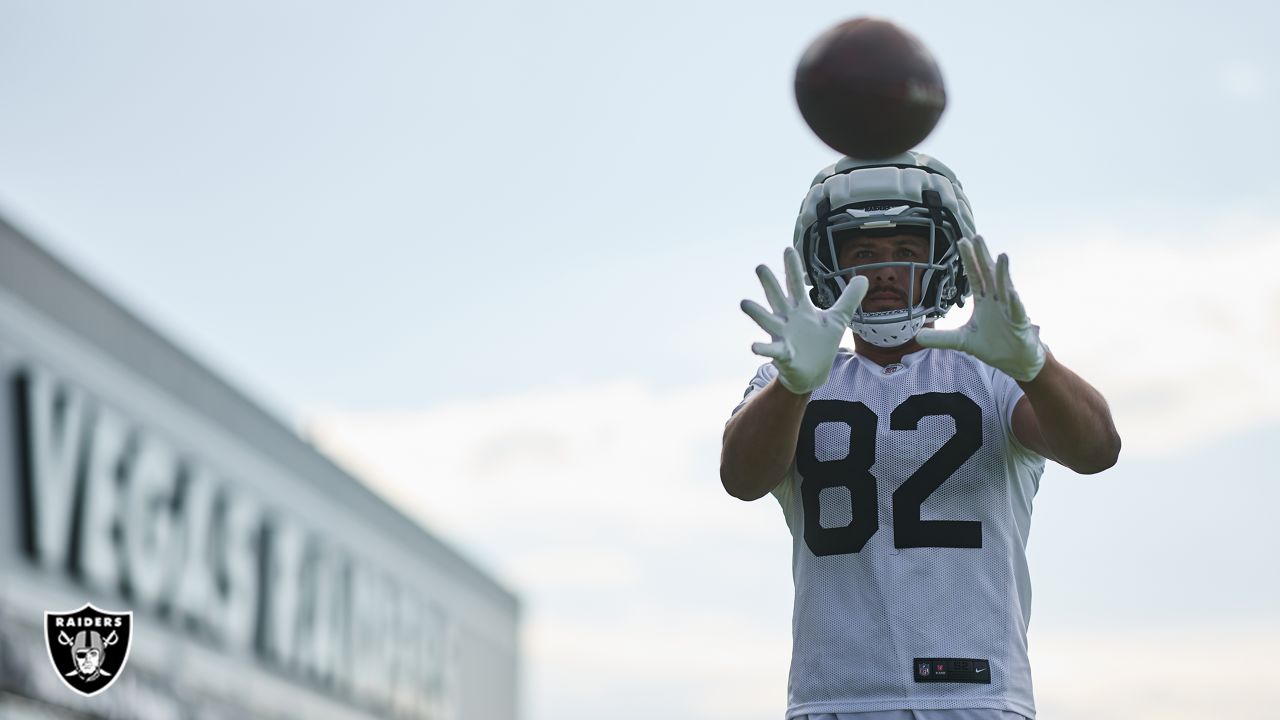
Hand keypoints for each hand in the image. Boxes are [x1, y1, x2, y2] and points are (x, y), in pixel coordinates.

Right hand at [741, 247, 868, 394]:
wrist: (813, 374)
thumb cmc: (820, 344)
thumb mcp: (838, 318)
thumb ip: (849, 298)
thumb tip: (863, 277)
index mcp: (801, 309)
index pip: (796, 285)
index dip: (793, 268)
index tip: (788, 249)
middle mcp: (788, 319)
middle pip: (778, 298)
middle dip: (770, 284)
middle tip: (760, 267)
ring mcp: (783, 336)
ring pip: (768, 321)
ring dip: (756, 313)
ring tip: (744, 303)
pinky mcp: (783, 354)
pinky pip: (772, 350)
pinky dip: (762, 348)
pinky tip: (753, 346)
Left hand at [916, 235, 1045, 381]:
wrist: (1015, 362)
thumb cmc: (993, 346)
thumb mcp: (962, 342)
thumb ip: (941, 338)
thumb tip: (917, 337)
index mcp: (984, 301)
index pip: (974, 277)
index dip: (969, 260)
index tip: (962, 241)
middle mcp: (997, 301)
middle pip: (989, 275)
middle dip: (983, 257)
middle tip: (977, 237)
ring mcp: (1010, 311)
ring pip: (1006, 288)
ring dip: (1003, 273)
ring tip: (1001, 256)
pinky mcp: (1020, 324)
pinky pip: (1017, 311)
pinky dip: (1014, 302)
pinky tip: (1010, 292)